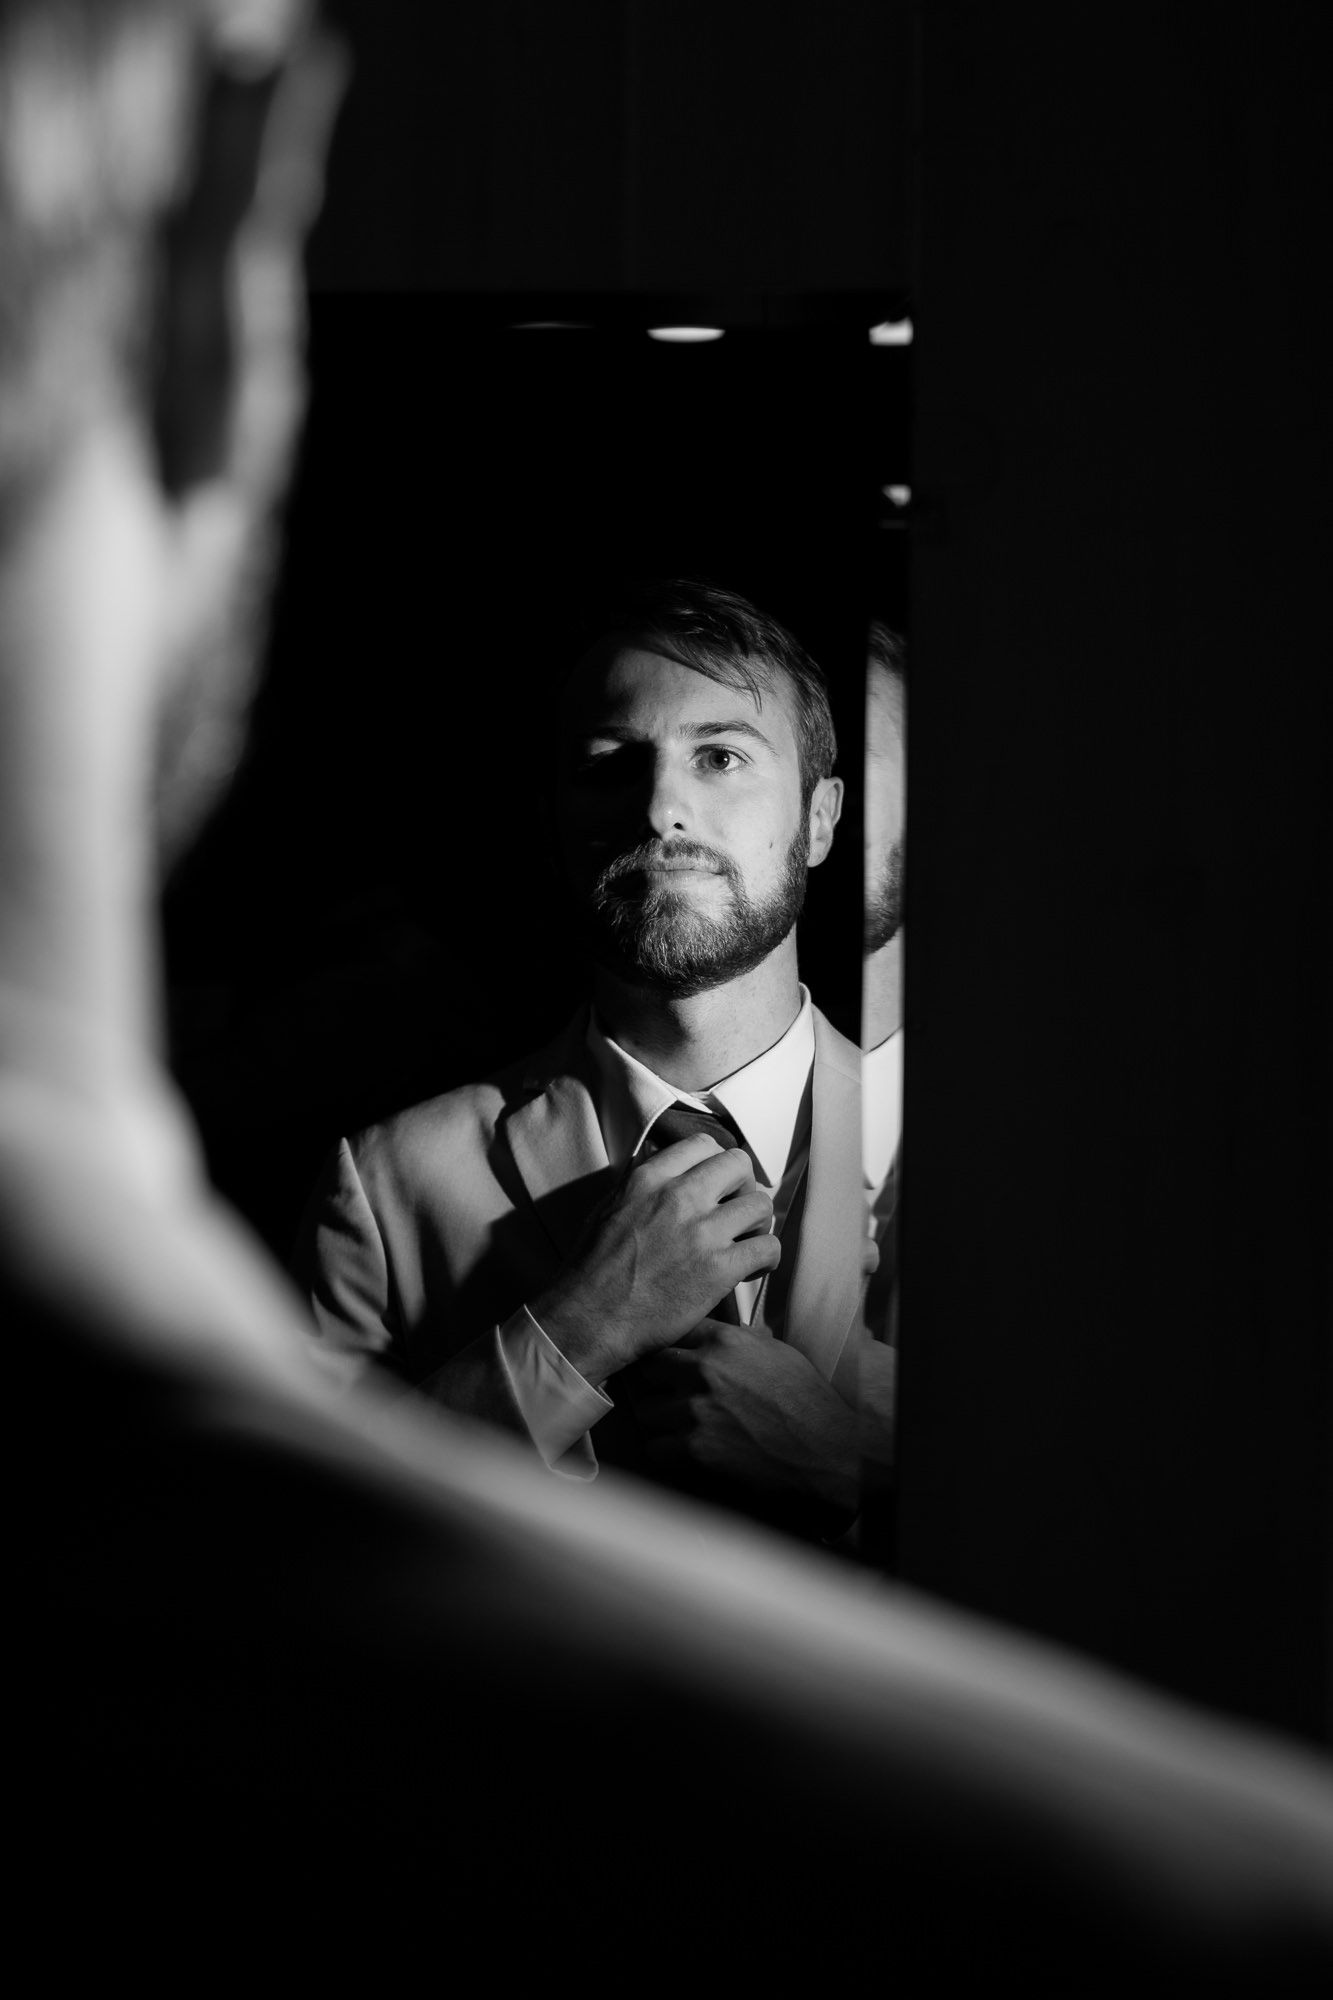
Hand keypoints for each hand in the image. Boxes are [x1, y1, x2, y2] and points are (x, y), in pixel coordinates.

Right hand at [529, 1136, 778, 1384]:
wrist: (588, 1319)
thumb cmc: (592, 1269)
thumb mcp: (608, 1207)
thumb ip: (640, 1184)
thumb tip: (663, 1167)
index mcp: (649, 1178)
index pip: (703, 1145)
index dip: (716, 1164)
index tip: (717, 1185)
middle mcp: (678, 1197)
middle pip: (739, 1165)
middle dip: (743, 1186)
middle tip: (735, 1211)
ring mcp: (701, 1232)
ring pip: (760, 1204)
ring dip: (757, 1223)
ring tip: (745, 1242)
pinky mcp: (718, 1269)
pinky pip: (767, 1247)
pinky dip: (766, 1257)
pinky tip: (751, 1269)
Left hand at [619, 1321, 860, 1540]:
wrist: (826, 1450)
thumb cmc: (807, 1403)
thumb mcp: (777, 1352)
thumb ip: (741, 1341)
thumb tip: (719, 1337)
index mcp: (726, 1341)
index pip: (675, 1332)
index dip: (671, 1349)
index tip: (670, 1361)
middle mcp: (705, 1369)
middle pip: (649, 1368)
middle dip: (656, 1383)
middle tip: (665, 1395)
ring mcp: (697, 1408)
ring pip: (647, 1410)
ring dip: (659, 1420)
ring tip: (675, 1427)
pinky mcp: (695, 1447)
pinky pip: (656, 1447)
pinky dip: (666, 1451)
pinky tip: (681, 1451)